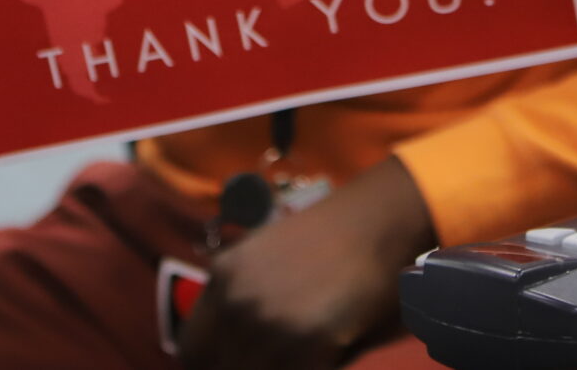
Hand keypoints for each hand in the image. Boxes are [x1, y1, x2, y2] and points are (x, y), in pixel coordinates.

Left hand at [180, 157, 436, 369]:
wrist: (384, 221)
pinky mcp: (306, 345)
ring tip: (304, 353)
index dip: (215, 361)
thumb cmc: (336, 237)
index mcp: (223, 276)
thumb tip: (236, 354)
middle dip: (242, 366)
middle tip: (274, 359)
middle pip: (217, 368)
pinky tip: (325, 355)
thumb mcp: (268, 261)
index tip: (234, 360)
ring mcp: (268, 326)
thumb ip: (243, 305)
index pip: (191, 350)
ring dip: (278, 368)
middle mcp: (235, 302)